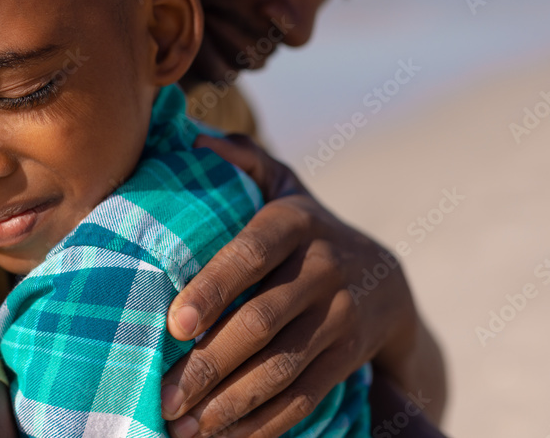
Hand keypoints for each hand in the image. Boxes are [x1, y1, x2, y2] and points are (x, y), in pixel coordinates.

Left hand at [158, 134, 444, 437]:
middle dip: (210, 365)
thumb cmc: (306, 229)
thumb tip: (197, 142)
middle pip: (263, 323)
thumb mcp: (284, 186)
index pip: (252, 253)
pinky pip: (305, 397)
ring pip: (284, 369)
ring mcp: (341, 317)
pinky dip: (265, 423)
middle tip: (163, 395)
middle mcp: (323, 268)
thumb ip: (245, 161)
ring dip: (231, 404)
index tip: (175, 323)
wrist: (385, 279)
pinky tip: (224, 436)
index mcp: (296, 221)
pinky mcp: (347, 357)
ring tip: (184, 428)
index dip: (215, 287)